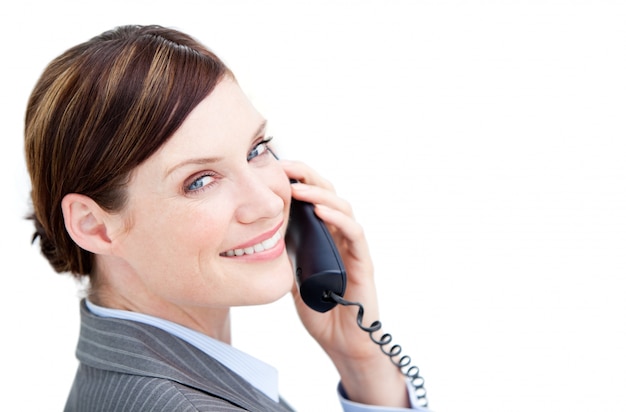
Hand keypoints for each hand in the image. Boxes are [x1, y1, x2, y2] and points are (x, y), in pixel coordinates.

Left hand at [281, 160, 408, 407]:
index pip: (313, 198)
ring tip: (298, 188)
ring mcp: (351, 247)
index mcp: (322, 235)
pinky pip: (354, 234)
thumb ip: (285, 253)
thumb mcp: (292, 274)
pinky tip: (321, 212)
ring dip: (320, 194)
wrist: (341, 341)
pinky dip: (339, 219)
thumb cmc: (320, 308)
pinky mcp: (362, 262)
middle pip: (328, 194)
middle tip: (284, 168)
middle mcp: (339, 235)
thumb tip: (260, 233)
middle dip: (307, 177)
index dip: (297, 180)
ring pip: (342, 208)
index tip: (273, 168)